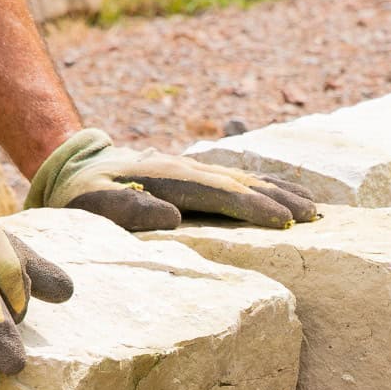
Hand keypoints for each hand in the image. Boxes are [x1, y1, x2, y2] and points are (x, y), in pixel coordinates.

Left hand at [25, 128, 318, 230]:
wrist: (74, 168)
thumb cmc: (81, 195)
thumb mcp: (92, 203)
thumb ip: (126, 208)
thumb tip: (171, 215)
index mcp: (168, 178)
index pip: (220, 193)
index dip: (254, 207)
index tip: (285, 221)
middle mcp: (188, 169)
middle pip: (243, 183)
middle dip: (281, 198)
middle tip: (316, 217)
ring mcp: (194, 169)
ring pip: (246, 179)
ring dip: (281, 191)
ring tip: (314, 208)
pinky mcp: (195, 175)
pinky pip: (237, 181)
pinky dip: (266, 188)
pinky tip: (285, 197)